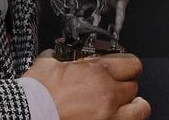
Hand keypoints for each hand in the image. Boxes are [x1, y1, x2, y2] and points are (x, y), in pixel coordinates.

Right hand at [23, 49, 149, 119]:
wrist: (29, 115)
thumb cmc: (36, 95)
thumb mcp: (48, 63)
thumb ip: (63, 56)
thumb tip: (65, 54)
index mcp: (96, 72)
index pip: (131, 63)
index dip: (126, 65)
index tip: (121, 67)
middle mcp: (108, 94)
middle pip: (134, 85)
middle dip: (124, 84)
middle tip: (114, 86)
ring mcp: (109, 116)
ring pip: (140, 108)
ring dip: (132, 105)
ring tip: (125, 105)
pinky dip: (123, 119)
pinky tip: (114, 116)